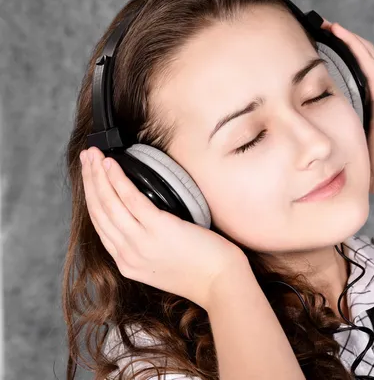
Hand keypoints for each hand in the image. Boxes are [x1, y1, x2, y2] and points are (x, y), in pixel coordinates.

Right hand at [80, 146, 248, 309]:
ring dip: (98, 175)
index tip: (89, 178)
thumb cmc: (203, 271)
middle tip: (86, 158)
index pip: (101, 225)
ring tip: (93, 155)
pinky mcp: (158, 229)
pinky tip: (111, 165)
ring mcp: (141, 242)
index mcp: (127, 263)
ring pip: (109, 203)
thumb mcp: (164, 263)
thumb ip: (148, 245)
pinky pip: (131, 200)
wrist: (221, 285)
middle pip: (100, 211)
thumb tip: (144, 219)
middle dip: (89, 181)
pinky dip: (118, 180)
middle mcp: (128, 254)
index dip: (92, 198)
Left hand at [320, 20, 373, 201]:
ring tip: (327, 24)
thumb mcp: (347, 144)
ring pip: (363, 52)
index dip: (337, 58)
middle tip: (320, 30)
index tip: (316, 52)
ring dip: (345, 36)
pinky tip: (338, 30)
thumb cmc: (372, 166)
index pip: (352, 73)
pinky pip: (366, 59)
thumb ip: (333, 137)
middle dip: (340, 42)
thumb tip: (307, 141)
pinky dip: (352, 42)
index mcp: (366, 104)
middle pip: (358, 58)